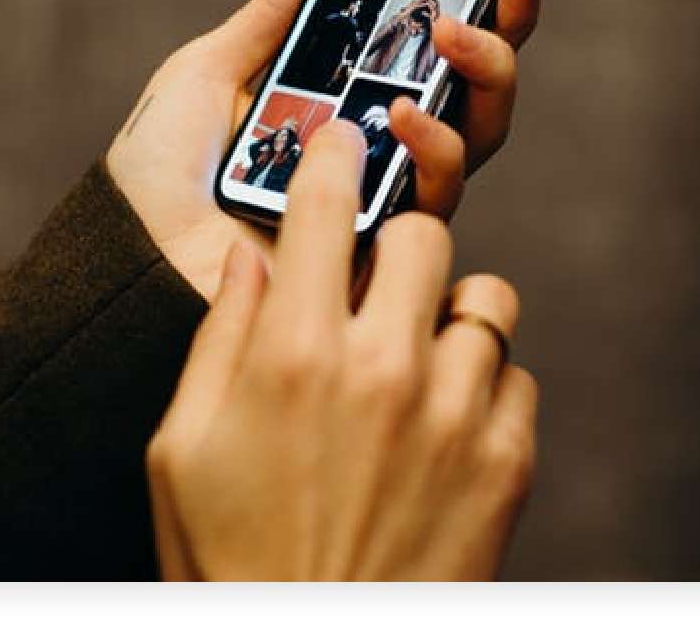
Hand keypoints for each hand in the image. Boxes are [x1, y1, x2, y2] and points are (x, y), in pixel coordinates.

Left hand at [107, 0, 546, 300]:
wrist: (131, 252)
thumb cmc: (161, 169)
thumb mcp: (211, 69)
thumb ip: (274, 14)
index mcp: (346, 102)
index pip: (433, 50)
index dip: (484, 2)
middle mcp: (380, 149)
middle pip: (477, 89)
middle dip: (508, 27)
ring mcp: (387, 197)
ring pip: (477, 136)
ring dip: (481, 76)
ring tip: (451, 36)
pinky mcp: (381, 246)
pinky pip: (437, 197)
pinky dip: (434, 147)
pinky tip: (404, 113)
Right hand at [147, 121, 537, 579]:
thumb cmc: (229, 561)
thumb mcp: (181, 447)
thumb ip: (221, 334)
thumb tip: (252, 251)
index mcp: (296, 354)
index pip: (323, 205)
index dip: (331, 154)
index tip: (339, 137)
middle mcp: (384, 368)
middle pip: (425, 232)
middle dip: (396, 244)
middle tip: (374, 281)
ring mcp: (456, 414)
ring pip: (485, 296)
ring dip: (447, 313)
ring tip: (414, 355)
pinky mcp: (507, 463)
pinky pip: (517, 373)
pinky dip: (485, 383)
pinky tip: (443, 420)